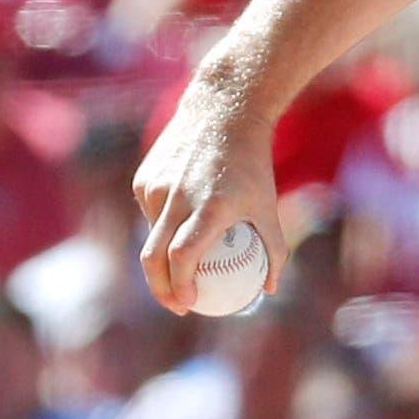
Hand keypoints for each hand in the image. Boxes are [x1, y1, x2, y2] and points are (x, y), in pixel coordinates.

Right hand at [134, 77, 284, 314]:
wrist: (222, 113)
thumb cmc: (252, 165)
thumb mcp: (268, 205)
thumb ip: (274, 248)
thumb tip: (269, 288)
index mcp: (209, 206)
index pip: (183, 255)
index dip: (179, 285)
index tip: (189, 303)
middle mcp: (177, 196)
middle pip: (154, 255)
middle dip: (160, 288)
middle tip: (177, 304)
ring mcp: (156, 186)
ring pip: (153, 234)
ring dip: (165, 255)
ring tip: (184, 265)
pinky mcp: (143, 178)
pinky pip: (151, 213)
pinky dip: (163, 225)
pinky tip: (181, 223)